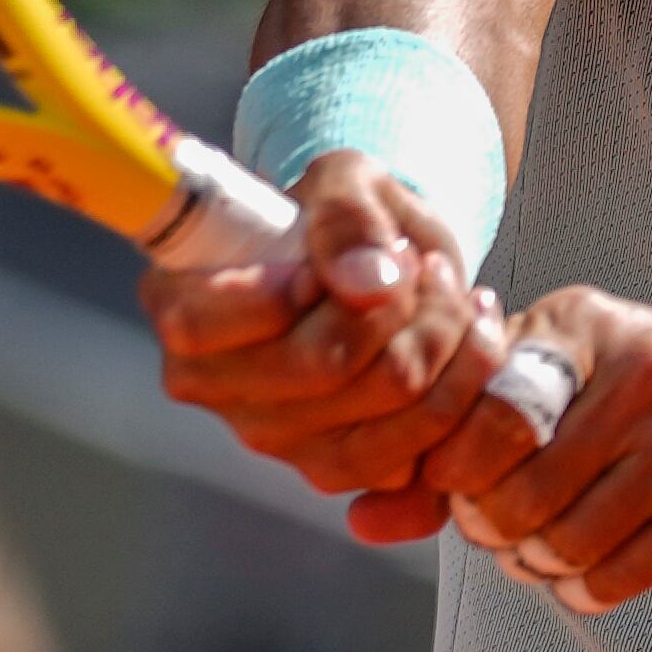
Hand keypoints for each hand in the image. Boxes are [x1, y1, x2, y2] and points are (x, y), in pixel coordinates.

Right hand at [142, 150, 511, 506]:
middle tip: (432, 266)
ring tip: (457, 293)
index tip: (350, 254)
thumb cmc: (347, 216)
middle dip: (404, 309)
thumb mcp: (345, 182)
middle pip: (321, 370)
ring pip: (380, 419)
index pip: (206, 325)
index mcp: (181, 304)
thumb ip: (348, 219)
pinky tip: (470, 340)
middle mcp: (211, 384)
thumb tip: (367, 281)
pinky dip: (460, 396)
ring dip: (445, 349)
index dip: (286, 292)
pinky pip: (412, 461)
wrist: (386, 266)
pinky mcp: (331, 470)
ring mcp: (270, 437)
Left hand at [419, 279, 651, 613]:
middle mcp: (644, 372)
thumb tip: (363, 517)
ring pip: (574, 539)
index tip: (456, 486)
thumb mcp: (556, 359)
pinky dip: (585, 588)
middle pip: (526, 492)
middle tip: (491, 529)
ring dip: (537, 563)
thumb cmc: (637, 374)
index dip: (455, 472)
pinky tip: (578, 575)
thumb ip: (461, 420)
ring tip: (534, 551)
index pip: (490, 414)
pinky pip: (629, 571)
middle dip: (492, 528)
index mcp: (584, 326)